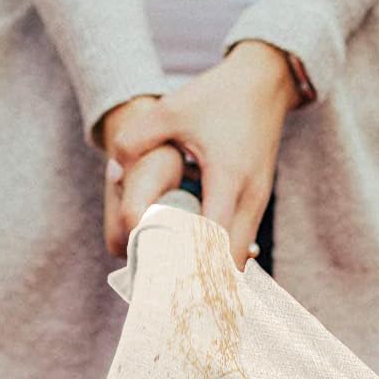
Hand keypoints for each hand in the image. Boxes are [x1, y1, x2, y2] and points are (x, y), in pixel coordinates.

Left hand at [103, 42, 298, 268]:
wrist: (265, 81)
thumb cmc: (218, 96)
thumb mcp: (172, 109)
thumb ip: (136, 139)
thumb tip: (113, 173)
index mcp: (228, 178)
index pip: (213, 240)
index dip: (192, 266)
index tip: (168, 285)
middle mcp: (249, 197)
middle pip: (231, 262)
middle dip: (203, 283)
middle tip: (170, 297)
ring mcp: (258, 203)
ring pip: (238, 257)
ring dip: (213, 273)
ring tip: (181, 286)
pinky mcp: (258, 202)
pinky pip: (241, 243)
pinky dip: (221, 258)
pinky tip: (196, 263)